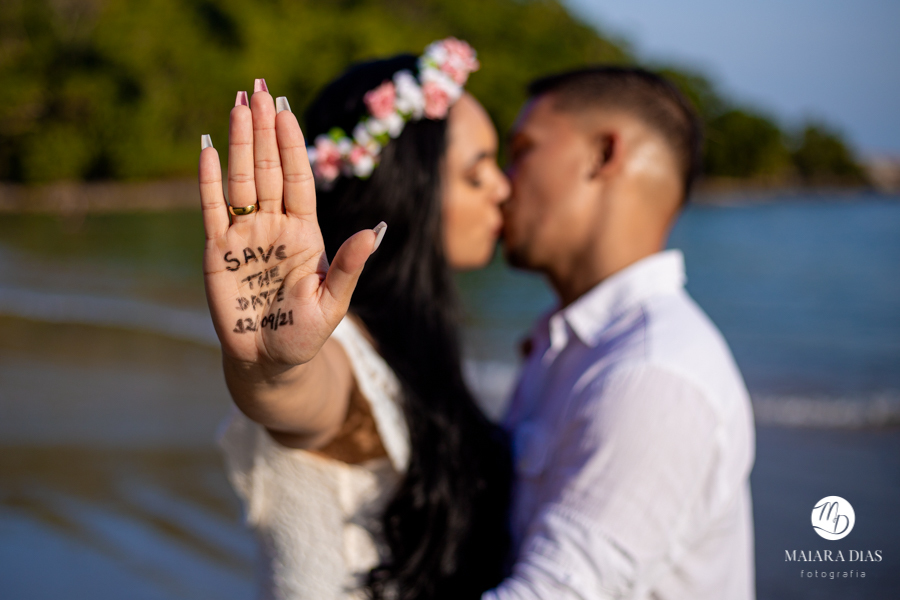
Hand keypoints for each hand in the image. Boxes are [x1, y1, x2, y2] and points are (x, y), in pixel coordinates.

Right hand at [198, 83, 383, 367]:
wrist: (269, 361)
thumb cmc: (305, 334)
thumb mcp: (333, 302)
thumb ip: (349, 266)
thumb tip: (376, 231)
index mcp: (305, 233)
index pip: (298, 178)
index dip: (292, 145)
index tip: (287, 111)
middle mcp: (274, 226)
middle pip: (268, 169)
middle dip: (264, 130)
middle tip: (259, 88)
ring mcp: (244, 236)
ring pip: (241, 180)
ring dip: (238, 144)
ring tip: (237, 105)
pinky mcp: (217, 251)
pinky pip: (211, 209)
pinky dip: (209, 180)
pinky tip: (207, 150)